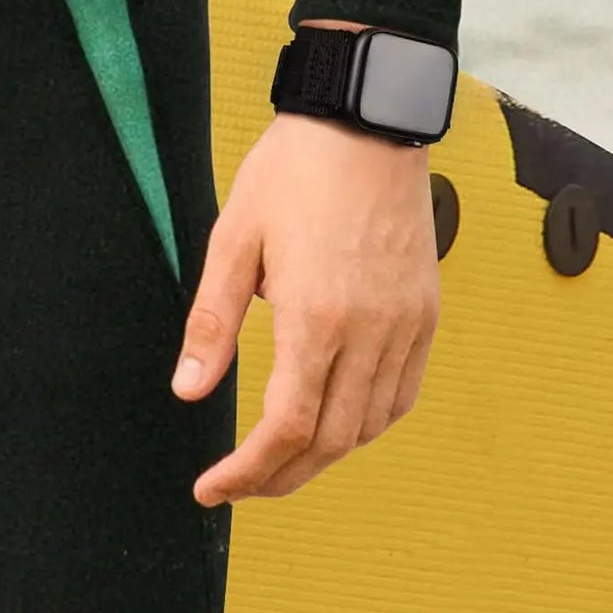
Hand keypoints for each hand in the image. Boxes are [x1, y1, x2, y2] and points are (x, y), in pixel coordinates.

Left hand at [169, 62, 441, 505]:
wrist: (366, 123)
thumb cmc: (295, 172)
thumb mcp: (234, 239)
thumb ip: (213, 323)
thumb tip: (187, 389)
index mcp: (315, 316)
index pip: (284, 429)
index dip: (246, 473)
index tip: (212, 489)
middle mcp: (368, 331)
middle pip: (329, 442)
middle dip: (280, 478)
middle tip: (239, 486)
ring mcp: (404, 324)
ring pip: (369, 427)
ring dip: (323, 456)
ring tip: (282, 460)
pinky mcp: (424, 312)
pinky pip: (402, 395)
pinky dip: (368, 424)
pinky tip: (338, 423)